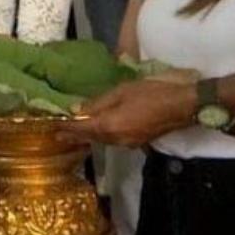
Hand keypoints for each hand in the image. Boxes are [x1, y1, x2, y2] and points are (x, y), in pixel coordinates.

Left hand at [68, 78, 197, 146]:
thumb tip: (76, 110)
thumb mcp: (121, 92)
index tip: (52, 127)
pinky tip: (97, 131)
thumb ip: (98, 103)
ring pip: (101, 141)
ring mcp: (127, 143)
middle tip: (58, 133)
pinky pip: (112, 140)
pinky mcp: (137, 142)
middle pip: (90, 138)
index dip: (66, 128)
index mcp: (109, 126)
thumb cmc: (151, 93)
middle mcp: (116, 140)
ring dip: (87, 137)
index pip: (81, 129)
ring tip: (73, 133)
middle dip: (74, 135)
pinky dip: (101, 136)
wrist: (182, 105)